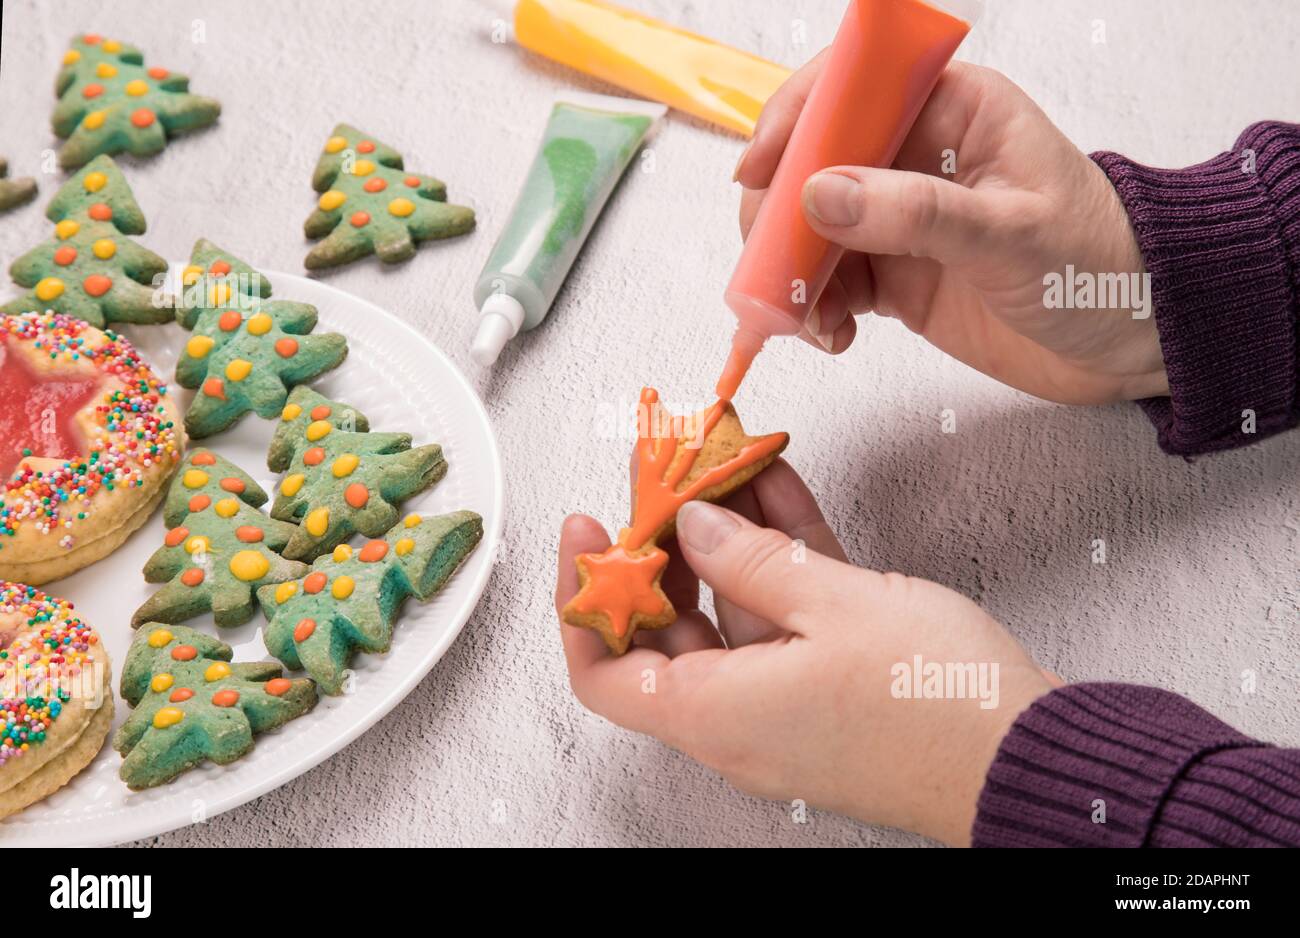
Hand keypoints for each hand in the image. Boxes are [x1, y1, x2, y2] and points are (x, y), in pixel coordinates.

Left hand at [556, 460, 1056, 844]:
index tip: (587, 531)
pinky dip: (777, 552)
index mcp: (715, 714)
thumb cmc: (937, 707)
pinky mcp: (832, 677)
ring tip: (722, 459)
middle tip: (665, 474)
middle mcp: (739, 716)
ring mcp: (786, 697)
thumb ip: (751, 560)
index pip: (604, 672)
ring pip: (730, 607)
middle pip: (667, 626)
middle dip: (660, 542)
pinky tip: (774, 486)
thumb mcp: (833, 607)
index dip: (583, 598)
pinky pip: (785, 608)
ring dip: (726, 533)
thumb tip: (695, 527)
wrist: (1031, 754)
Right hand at [737, 59, 1167, 405]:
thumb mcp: (1010, 235)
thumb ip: (916, 213)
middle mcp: (916, 157)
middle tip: (771, 265)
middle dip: (780, 214)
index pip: (851, 88)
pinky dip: (818, 310)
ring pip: (812, 230)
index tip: (758, 170)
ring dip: (794, 273)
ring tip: (809, 319)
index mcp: (952, 111)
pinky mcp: (896, 274)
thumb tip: (819, 194)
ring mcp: (900, 219)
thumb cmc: (1098, 264)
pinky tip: (833, 335)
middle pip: (813, 164)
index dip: (794, 119)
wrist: (1131, 337)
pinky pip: (832, 283)